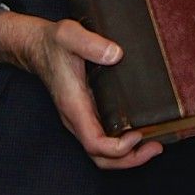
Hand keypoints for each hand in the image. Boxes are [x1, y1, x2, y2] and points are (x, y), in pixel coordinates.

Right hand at [0, 10, 163, 168]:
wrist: (38, 46)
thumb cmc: (54, 43)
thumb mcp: (69, 35)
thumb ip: (90, 43)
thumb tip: (116, 55)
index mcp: (74, 105)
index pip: (94, 142)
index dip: (117, 148)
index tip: (138, 135)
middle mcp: (76, 118)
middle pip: (100, 156)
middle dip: (128, 159)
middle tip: (156, 147)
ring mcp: (81, 118)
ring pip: (101, 152)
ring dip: (127, 155)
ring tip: (153, 144)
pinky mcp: (86, 112)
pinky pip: (103, 139)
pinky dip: (121, 144)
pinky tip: (140, 131)